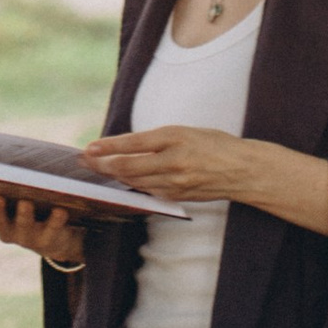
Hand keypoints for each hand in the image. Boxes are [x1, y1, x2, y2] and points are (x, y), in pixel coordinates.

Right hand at [0, 191, 95, 266]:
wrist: (66, 235)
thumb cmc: (34, 204)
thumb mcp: (16, 190)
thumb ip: (2, 177)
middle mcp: (6, 229)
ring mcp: (27, 237)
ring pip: (22, 227)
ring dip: (22, 214)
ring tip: (25, 201)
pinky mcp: (50, 240)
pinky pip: (53, 229)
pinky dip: (56, 219)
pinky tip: (61, 209)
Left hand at [80, 124, 262, 206]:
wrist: (243, 170)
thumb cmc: (215, 144)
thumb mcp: (186, 132)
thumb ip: (158, 140)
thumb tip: (126, 147)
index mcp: (176, 137)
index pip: (133, 143)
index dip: (108, 146)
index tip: (89, 147)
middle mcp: (173, 161)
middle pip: (128, 166)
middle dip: (102, 165)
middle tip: (85, 161)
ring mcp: (175, 182)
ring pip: (135, 181)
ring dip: (114, 176)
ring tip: (97, 170)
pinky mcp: (177, 196)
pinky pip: (148, 191)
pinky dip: (133, 185)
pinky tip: (122, 181)